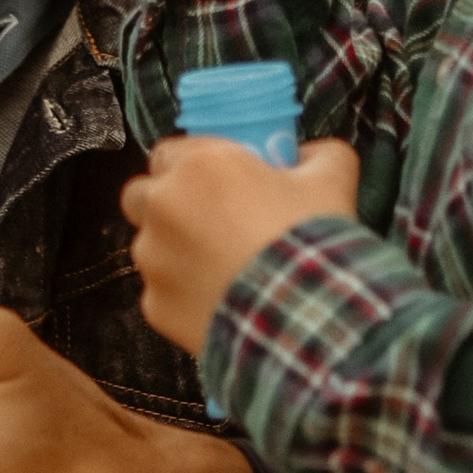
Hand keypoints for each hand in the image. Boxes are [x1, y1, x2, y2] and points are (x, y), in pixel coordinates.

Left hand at [121, 137, 360, 353]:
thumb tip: (308, 155)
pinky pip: (161, 292)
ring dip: (175, 252)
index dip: (191, 167)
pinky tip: (220, 300)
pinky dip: (183, 295)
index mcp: (198, 167)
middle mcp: (163, 207)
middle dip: (166, 205)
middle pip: (141, 196)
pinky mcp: (154, 305)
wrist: (303, 319)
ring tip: (221, 269)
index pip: (167, 153)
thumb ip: (316, 154)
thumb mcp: (332, 181)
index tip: (217, 183)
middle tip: (207, 221)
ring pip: (150, 246)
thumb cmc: (310, 241)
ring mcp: (153, 259)